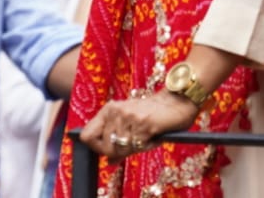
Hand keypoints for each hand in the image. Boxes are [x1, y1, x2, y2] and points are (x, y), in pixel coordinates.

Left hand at [80, 93, 197, 161]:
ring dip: (135, 149)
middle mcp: (115, 112)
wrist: (176, 102)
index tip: (108, 151)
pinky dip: (146, 147)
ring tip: (145, 138)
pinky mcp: (143, 124)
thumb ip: (115, 140)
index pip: (87, 135)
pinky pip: (138, 146)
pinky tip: (152, 137)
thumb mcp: (129, 124)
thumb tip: (108, 161)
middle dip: (119, 152)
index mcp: (108, 110)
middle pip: (105, 147)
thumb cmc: (152, 114)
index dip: (96, 148)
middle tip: (134, 144)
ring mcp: (128, 117)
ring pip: (121, 149)